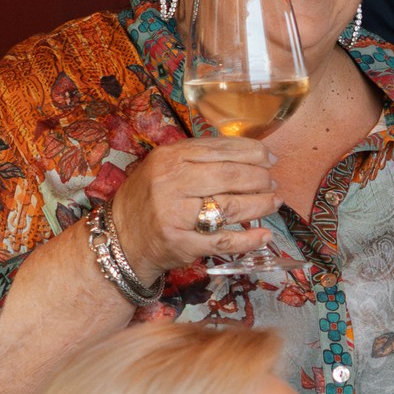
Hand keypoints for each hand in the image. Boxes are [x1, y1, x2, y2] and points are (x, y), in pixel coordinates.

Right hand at [106, 137, 280, 280]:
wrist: (120, 238)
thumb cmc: (150, 199)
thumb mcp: (165, 167)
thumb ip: (199, 157)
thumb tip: (250, 154)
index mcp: (169, 158)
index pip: (219, 149)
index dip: (252, 152)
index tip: (270, 158)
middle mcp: (171, 183)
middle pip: (229, 176)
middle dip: (258, 178)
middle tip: (272, 182)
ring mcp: (176, 215)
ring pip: (230, 206)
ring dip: (259, 205)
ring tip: (274, 202)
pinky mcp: (181, 243)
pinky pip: (223, 241)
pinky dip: (248, 240)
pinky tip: (263, 236)